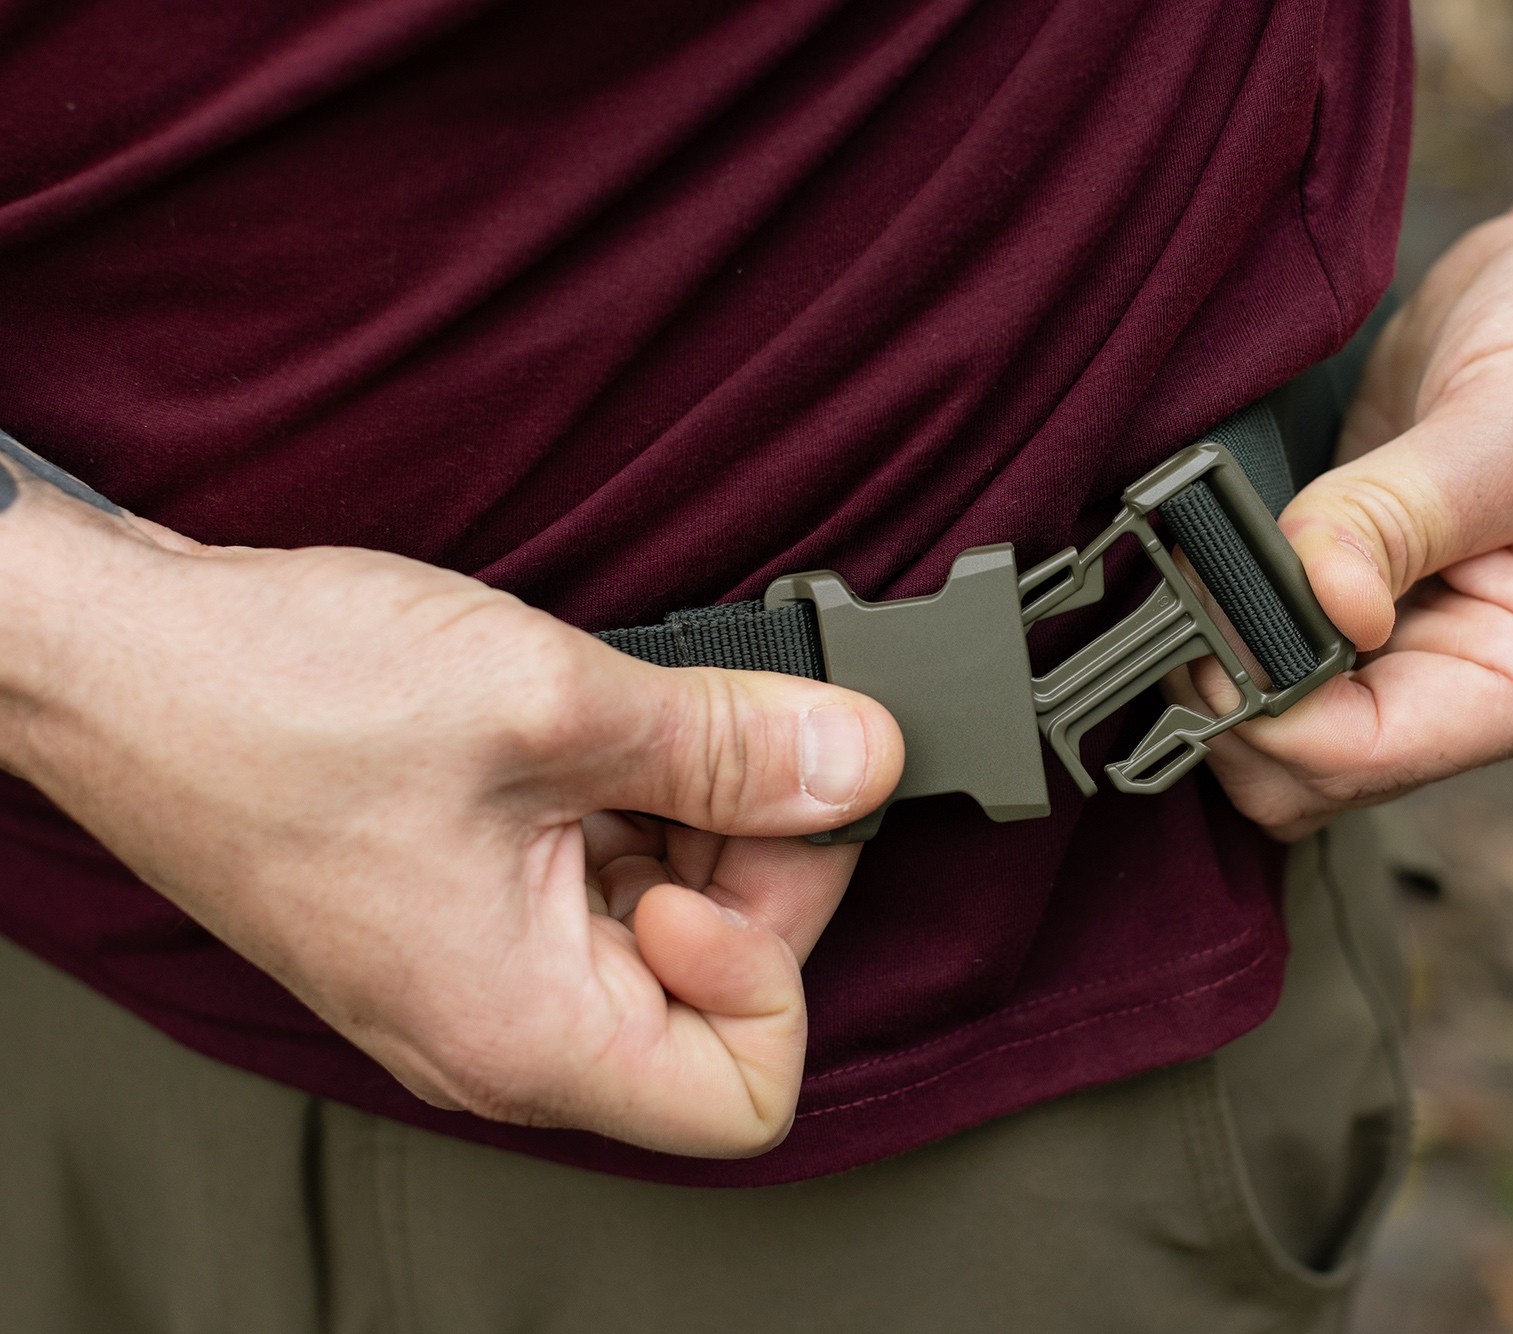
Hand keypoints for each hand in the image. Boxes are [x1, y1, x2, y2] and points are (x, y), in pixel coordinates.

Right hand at [0, 497, 901, 1156]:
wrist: (112, 658)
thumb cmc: (271, 698)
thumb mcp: (550, 706)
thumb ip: (730, 751)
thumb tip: (860, 763)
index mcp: (523, 1033)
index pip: (748, 1092)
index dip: (783, 963)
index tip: (752, 842)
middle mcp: (502, 1028)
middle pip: (720, 999)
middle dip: (756, 866)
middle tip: (738, 746)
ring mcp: (479, 966)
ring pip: (662, 930)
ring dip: (694, 822)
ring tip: (644, 718)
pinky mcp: (463, 901)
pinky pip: (594, 884)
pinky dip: (631, 805)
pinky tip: (600, 726)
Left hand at [1168, 141, 1512, 840]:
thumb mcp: (1511, 425)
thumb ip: (1395, 517)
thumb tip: (1321, 603)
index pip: (1365, 757)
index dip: (1263, 709)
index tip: (1212, 616)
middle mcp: (1482, 687)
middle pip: (1307, 774)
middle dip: (1232, 699)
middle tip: (1193, 585)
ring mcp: (1423, 650)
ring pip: (1276, 733)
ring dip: (1220, 665)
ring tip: (1201, 562)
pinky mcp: (1372, 602)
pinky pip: (1271, 660)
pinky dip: (1228, 623)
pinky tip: (1217, 552)